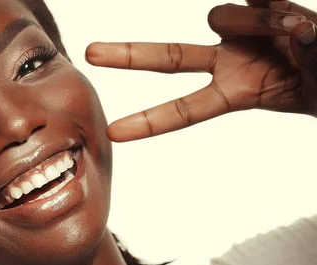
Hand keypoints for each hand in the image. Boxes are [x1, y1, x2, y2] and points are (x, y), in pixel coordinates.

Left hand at [86, 1, 316, 141]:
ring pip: (221, 16)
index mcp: (234, 93)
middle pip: (169, 58)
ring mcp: (239, 33)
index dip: (151, 122)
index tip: (113, 133)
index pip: (184, 111)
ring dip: (260, 24)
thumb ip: (305, 56)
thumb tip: (297, 30)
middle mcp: (227, 61)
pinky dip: (266, 6)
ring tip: (299, 33)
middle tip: (88, 52)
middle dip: (130, 54)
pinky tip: (286, 23)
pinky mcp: (257, 5)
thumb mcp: (313, 84)